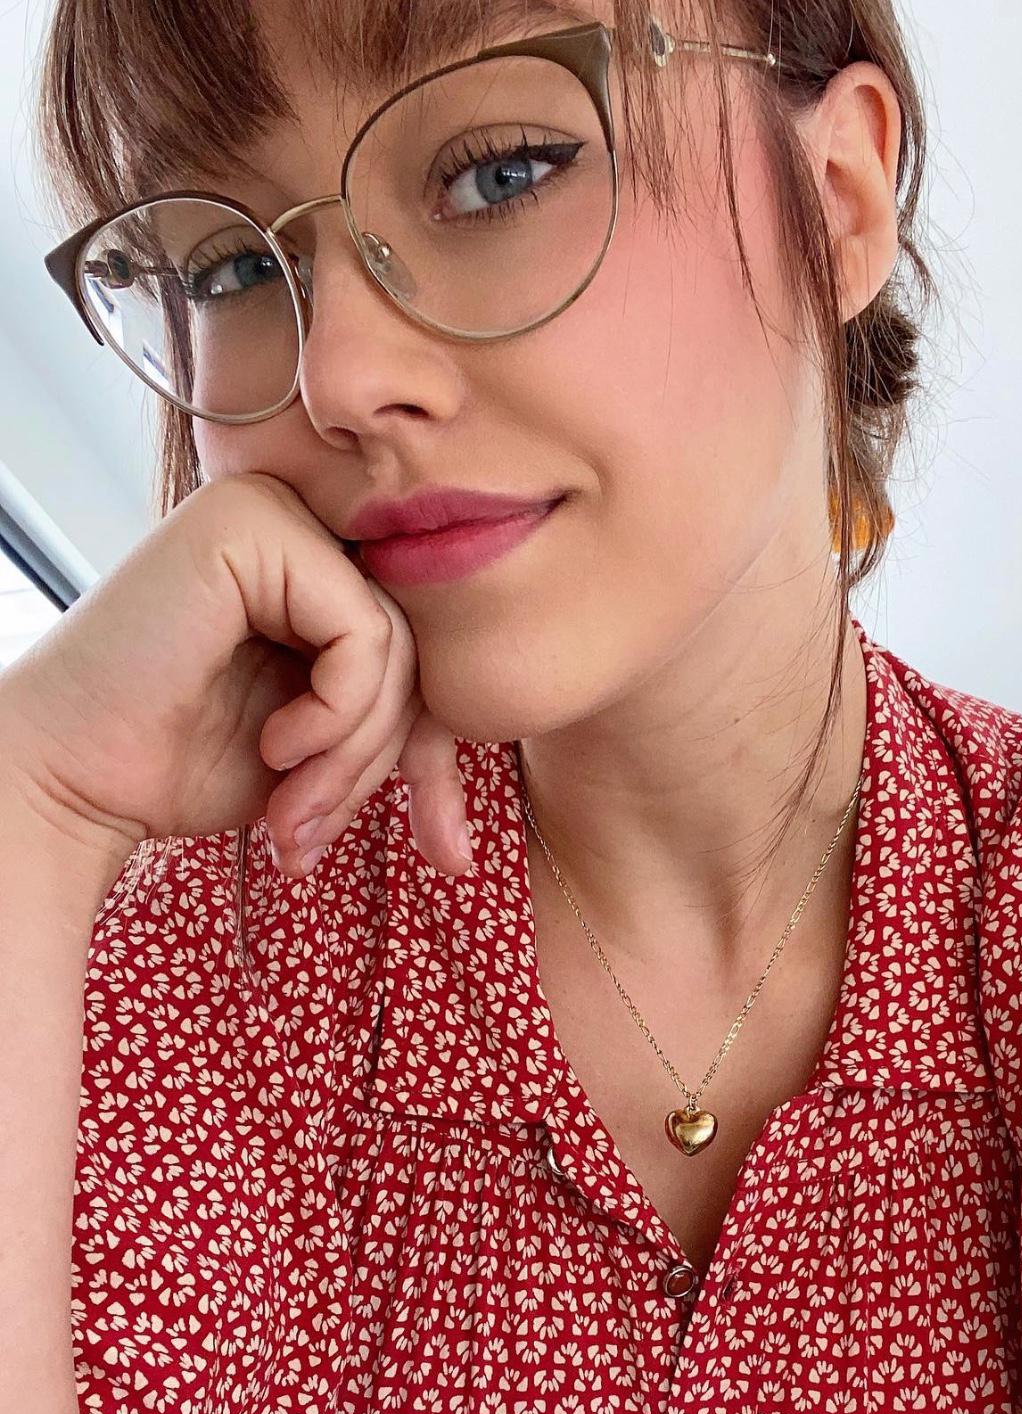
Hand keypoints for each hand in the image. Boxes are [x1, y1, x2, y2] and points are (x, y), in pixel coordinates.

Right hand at [0, 472, 471, 878]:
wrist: (71, 779)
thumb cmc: (181, 762)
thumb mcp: (324, 745)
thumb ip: (397, 715)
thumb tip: (504, 732)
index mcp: (313, 566)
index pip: (421, 651)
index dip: (430, 754)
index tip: (441, 846)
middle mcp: (297, 525)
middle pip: (417, 648)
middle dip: (386, 762)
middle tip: (317, 833)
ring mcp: (272, 515)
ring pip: (397, 647)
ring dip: (354, 754)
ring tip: (293, 810)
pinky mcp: (254, 528)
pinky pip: (364, 633)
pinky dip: (337, 713)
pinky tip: (274, 747)